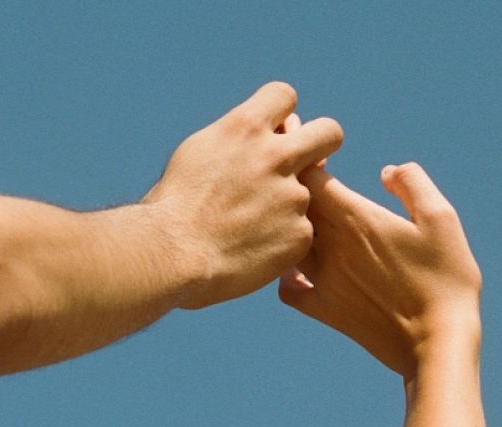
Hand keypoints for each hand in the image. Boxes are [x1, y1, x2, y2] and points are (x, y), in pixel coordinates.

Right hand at [142, 82, 342, 308]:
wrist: (173, 255)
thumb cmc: (173, 207)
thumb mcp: (197, 153)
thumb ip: (235, 139)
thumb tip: (262, 130)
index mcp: (245, 128)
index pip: (284, 96)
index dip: (280, 114)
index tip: (273, 130)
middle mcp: (275, 156)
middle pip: (328, 132)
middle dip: (320, 143)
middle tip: (306, 162)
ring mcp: (293, 196)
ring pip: (309, 192)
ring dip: (287, 205)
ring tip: (248, 227)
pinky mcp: (299, 233)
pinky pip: (301, 230)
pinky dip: (282, 240)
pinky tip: (253, 249)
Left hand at [279, 162, 481, 378]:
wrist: (436, 341)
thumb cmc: (446, 278)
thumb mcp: (441, 219)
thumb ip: (412, 183)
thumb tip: (387, 170)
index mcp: (355, 218)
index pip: (310, 177)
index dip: (306, 158)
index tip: (316, 154)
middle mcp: (329, 246)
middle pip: (292, 206)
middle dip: (291, 186)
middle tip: (297, 176)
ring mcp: (322, 279)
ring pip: (287, 243)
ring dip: (287, 227)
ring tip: (298, 217)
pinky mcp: (324, 309)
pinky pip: (289, 289)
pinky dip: (287, 276)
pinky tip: (301, 271)